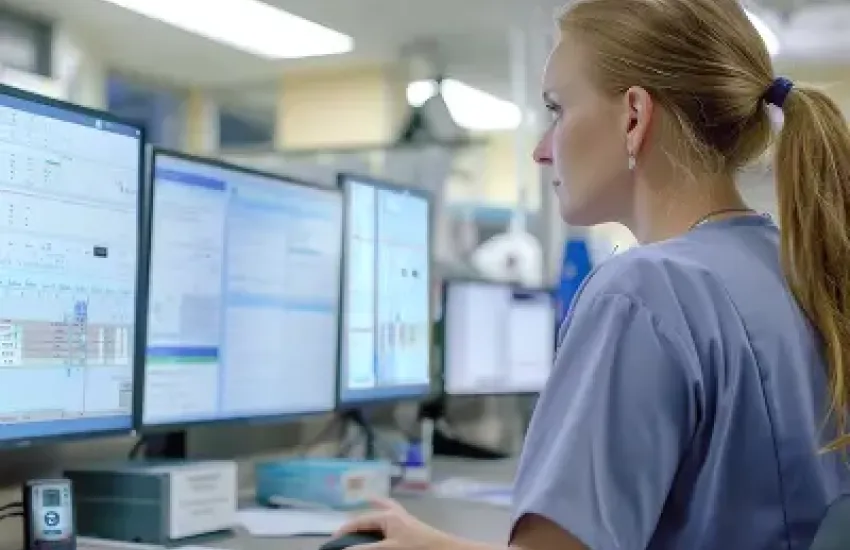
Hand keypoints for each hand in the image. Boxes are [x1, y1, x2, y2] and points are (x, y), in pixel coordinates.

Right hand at [336, 498, 465, 549]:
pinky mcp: (409, 526)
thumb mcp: (390, 548)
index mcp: (387, 516)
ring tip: (352, 522)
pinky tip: (378, 505)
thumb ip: (367, 549)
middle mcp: (393, 514)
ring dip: (367, 519)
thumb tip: (346, 549)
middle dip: (354, 526)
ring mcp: (402, 519)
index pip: (359, 521)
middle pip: (368, 518)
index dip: (344, 531)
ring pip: (379, 515)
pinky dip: (382, 510)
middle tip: (341, 538)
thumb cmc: (418, 547)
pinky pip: (391, 515)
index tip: (332, 541)